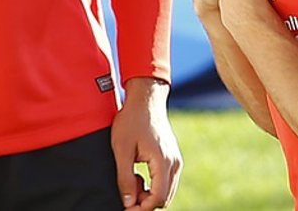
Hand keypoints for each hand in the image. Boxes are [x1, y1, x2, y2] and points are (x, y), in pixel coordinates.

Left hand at [111, 78, 181, 208]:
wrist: (145, 99)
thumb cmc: (132, 120)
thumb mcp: (122, 149)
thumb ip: (125, 178)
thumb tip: (128, 202)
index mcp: (163, 162)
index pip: (158, 199)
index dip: (142, 208)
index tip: (127, 207)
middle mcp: (174, 163)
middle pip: (164, 198)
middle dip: (145, 202)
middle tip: (126, 193)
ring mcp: (175, 160)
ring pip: (166, 191)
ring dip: (149, 193)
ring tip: (130, 180)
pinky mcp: (172, 157)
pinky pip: (165, 180)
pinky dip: (153, 184)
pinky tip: (137, 174)